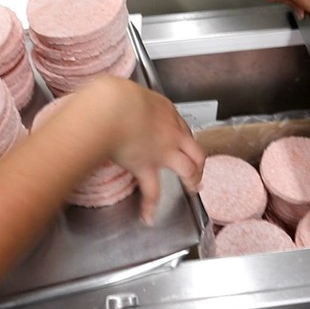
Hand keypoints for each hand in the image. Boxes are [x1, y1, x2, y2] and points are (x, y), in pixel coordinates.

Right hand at [76, 77, 204, 222]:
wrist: (111, 108)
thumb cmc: (113, 95)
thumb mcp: (126, 92)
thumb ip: (125, 100)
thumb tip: (110, 99)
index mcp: (166, 111)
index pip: (181, 125)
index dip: (182, 136)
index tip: (180, 141)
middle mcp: (171, 132)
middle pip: (196, 149)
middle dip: (199, 162)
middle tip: (197, 170)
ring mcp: (163, 151)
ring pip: (189, 168)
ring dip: (192, 180)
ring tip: (192, 189)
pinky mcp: (147, 167)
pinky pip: (152, 191)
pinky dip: (150, 205)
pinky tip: (149, 217)